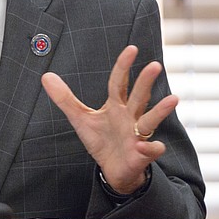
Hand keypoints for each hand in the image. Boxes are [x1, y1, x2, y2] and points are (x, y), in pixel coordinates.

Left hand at [41, 45, 177, 194]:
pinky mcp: (141, 154)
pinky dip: (152, 148)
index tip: (132, 49)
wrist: (112, 169)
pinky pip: (150, 150)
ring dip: (161, 110)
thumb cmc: (101, 140)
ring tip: (173, 99)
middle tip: (154, 65)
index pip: (120, 82)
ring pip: (151, 120)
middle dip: (146, 82)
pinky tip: (151, 146)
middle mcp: (131, 116)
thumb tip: (46, 76)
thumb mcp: (80, 119)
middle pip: (139, 96)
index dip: (124, 66)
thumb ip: (65, 98)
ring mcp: (138, 134)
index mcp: (116, 105)